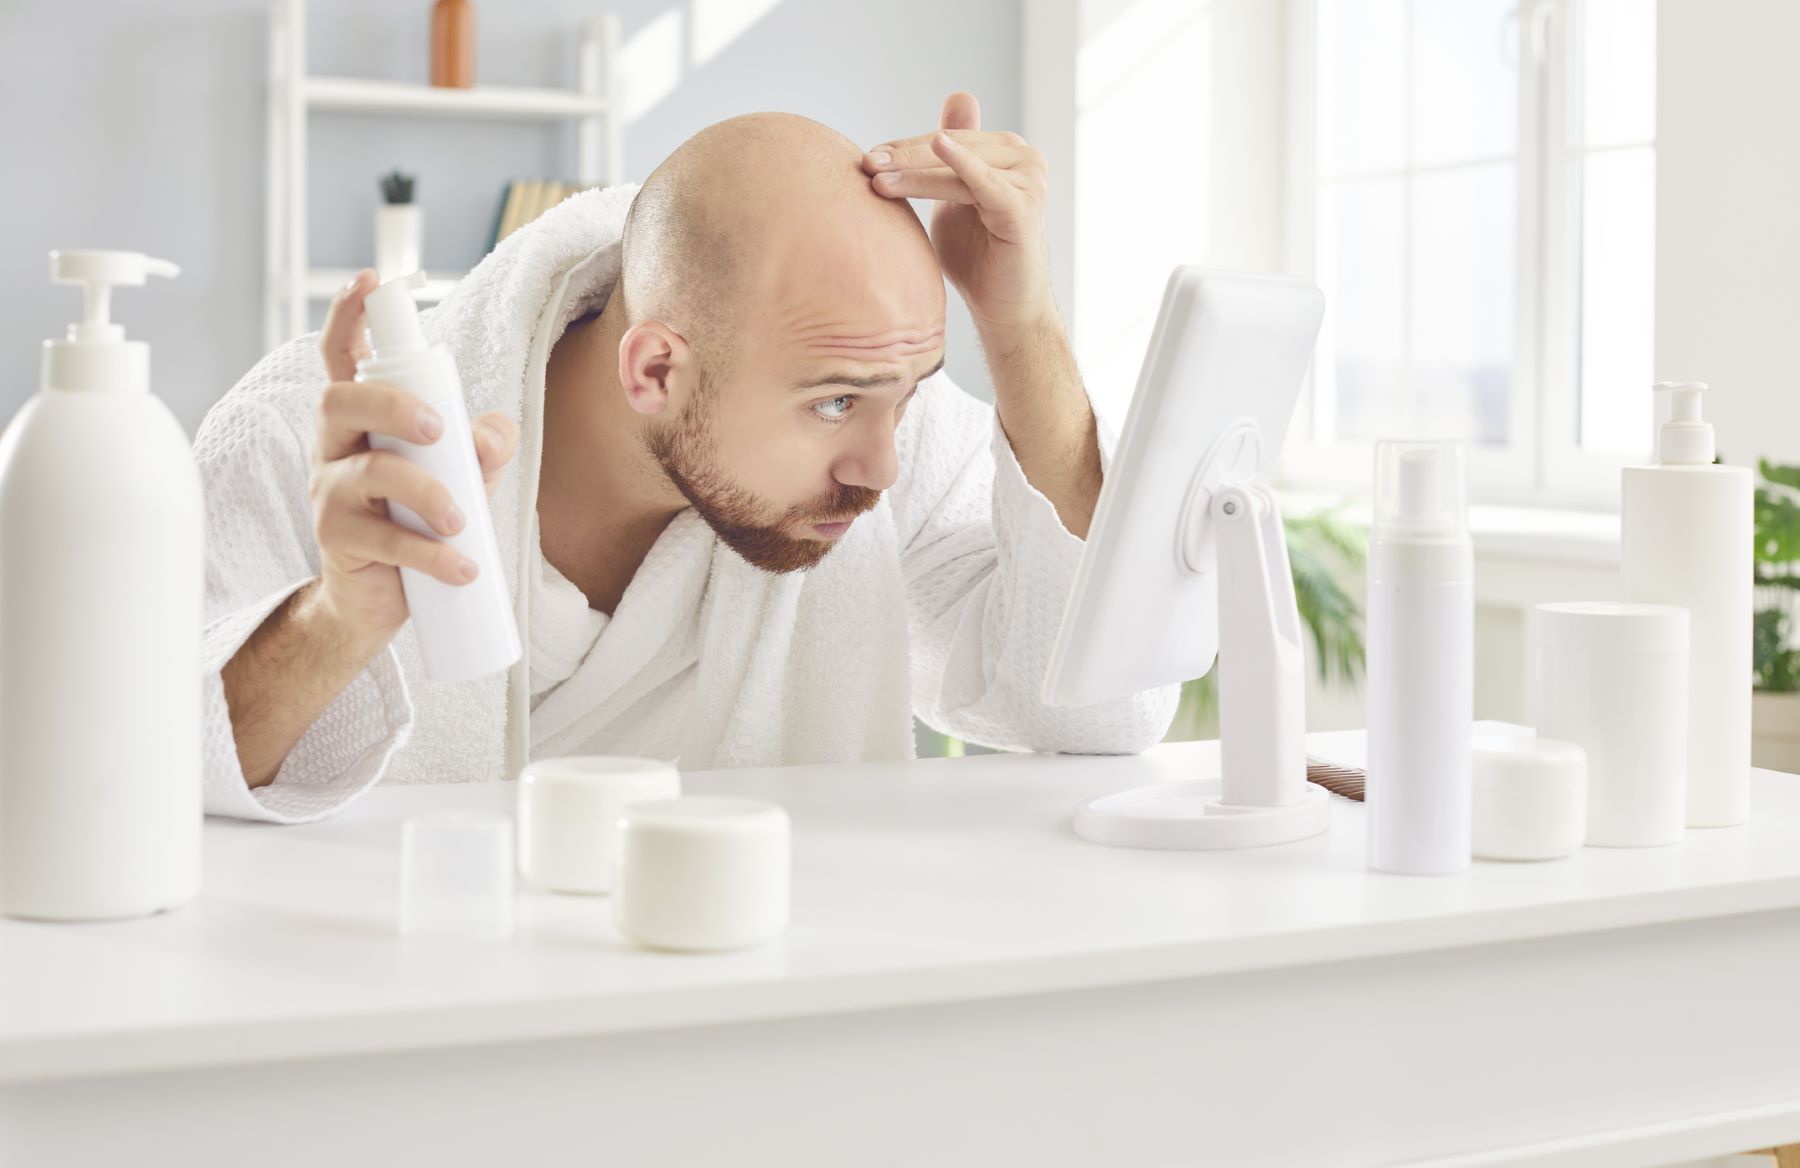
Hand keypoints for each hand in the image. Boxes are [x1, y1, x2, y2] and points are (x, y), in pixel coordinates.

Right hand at [308, 268, 518, 642]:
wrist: (378, 599)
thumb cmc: (419, 520)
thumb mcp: (460, 476)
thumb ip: (482, 447)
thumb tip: (495, 433)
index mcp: (361, 421)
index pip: (342, 359)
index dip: (348, 317)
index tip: (367, 280)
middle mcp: (335, 447)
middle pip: (342, 402)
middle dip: (393, 404)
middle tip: (440, 430)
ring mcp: (330, 493)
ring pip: (371, 473)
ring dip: (429, 493)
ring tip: (464, 522)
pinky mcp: (338, 540)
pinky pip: (385, 539)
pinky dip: (433, 555)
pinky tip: (465, 568)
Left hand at [862, 91, 1055, 339]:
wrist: (1002, 306)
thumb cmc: (976, 256)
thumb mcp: (951, 200)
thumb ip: (945, 161)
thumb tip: (949, 97)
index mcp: (1006, 152)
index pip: (948, 139)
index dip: (907, 146)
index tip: (869, 156)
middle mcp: (1024, 158)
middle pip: (954, 148)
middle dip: (907, 157)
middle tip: (867, 163)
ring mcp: (1030, 181)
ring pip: (961, 168)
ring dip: (917, 171)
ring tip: (879, 179)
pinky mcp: (1025, 207)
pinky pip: (986, 183)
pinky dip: (962, 165)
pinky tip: (940, 147)